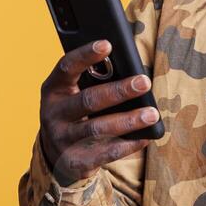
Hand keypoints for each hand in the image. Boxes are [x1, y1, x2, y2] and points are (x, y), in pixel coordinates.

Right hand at [39, 39, 158, 186]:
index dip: (85, 55)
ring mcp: (62, 139)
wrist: (57, 153)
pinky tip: (146, 136)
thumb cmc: (76, 110)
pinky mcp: (74, 161)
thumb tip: (130, 69)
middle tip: (144, 82)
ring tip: (152, 114)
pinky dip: (128, 144)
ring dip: (128, 121)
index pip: (67, 67)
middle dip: (119, 91)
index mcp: (53, 89)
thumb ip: (93, 79)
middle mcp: (53, 114)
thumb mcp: (75, 92)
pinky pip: (105, 153)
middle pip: (88, 100)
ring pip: (98, 129)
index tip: (107, 44)